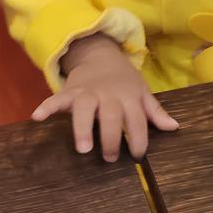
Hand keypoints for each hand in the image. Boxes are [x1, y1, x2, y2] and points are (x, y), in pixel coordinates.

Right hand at [32, 34, 178, 161]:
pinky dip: (47, 106)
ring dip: (83, 127)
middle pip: (110, 115)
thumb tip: (174, 127)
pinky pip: (57, 98)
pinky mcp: (70, 91)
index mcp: (129, 96)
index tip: (138, 155)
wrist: (100, 54)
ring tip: (83, 148)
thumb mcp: (141, 92)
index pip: (137, 119)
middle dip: (111, 137)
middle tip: (110, 157)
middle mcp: (108, 94)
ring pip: (85, 108)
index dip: (139, 137)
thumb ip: (155, 111)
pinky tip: (38, 117)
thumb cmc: (123, 80)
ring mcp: (88, 92)